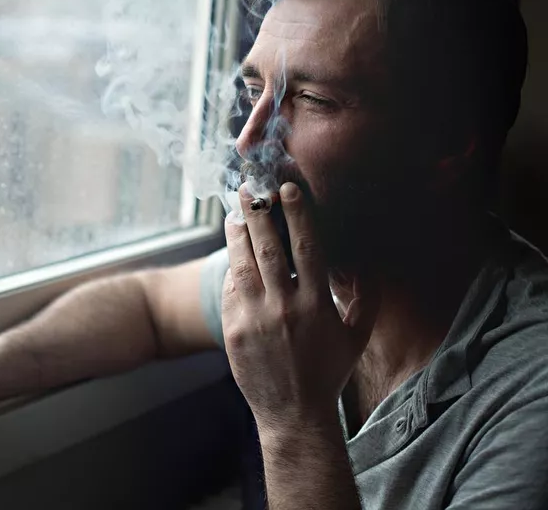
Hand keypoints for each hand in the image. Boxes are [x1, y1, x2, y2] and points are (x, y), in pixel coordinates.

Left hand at [222, 182, 379, 429]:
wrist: (294, 413)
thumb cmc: (328, 372)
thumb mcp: (356, 337)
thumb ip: (366, 299)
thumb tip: (370, 264)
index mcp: (316, 304)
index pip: (307, 248)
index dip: (298, 215)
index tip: (289, 189)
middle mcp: (284, 307)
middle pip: (267, 248)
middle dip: (258, 213)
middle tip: (251, 188)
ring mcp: (255, 318)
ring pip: (242, 263)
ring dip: (237, 233)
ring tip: (235, 212)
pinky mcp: (234, 329)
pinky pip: (230, 289)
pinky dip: (232, 267)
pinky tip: (233, 251)